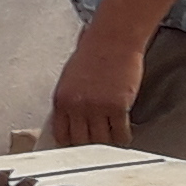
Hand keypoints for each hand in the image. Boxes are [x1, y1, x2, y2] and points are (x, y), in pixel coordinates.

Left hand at [48, 30, 145, 149]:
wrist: (113, 38)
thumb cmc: (94, 50)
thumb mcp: (70, 76)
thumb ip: (70, 99)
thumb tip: (71, 118)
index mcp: (62, 99)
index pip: (61, 134)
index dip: (71, 142)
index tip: (77, 146)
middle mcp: (77, 106)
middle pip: (81, 141)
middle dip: (89, 146)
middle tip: (97, 147)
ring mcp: (97, 108)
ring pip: (101, 141)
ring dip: (107, 144)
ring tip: (112, 142)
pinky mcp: (118, 107)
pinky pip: (120, 134)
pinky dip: (123, 138)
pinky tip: (124, 136)